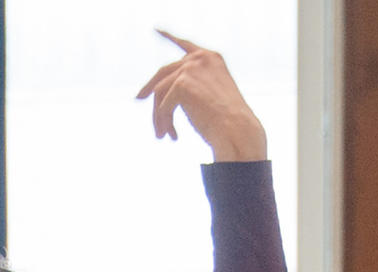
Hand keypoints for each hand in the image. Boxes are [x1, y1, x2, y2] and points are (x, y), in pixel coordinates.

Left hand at [135, 31, 267, 161]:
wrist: (239, 131)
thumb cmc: (230, 122)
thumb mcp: (213, 95)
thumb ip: (194, 86)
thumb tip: (166, 93)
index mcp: (211, 58)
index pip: (185, 45)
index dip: (169, 36)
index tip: (157, 29)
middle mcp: (199, 59)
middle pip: (164, 72)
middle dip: (149, 87)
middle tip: (138, 98)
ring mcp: (189, 69)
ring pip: (160, 92)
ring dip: (159, 115)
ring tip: (161, 135)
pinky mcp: (181, 84)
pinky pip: (163, 105)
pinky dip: (165, 121)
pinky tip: (172, 136)